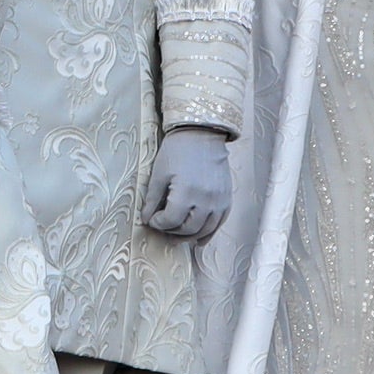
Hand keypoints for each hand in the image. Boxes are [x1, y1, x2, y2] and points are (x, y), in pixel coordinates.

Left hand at [141, 125, 232, 240]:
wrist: (202, 134)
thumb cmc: (177, 151)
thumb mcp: (159, 173)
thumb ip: (152, 199)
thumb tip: (146, 219)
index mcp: (186, 192)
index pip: (170, 221)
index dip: (158, 223)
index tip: (152, 219)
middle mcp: (205, 199)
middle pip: (187, 229)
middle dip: (172, 231)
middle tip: (163, 227)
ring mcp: (219, 200)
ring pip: (204, 230)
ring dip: (189, 236)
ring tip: (177, 235)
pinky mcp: (226, 198)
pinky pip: (219, 224)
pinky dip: (208, 233)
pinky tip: (198, 239)